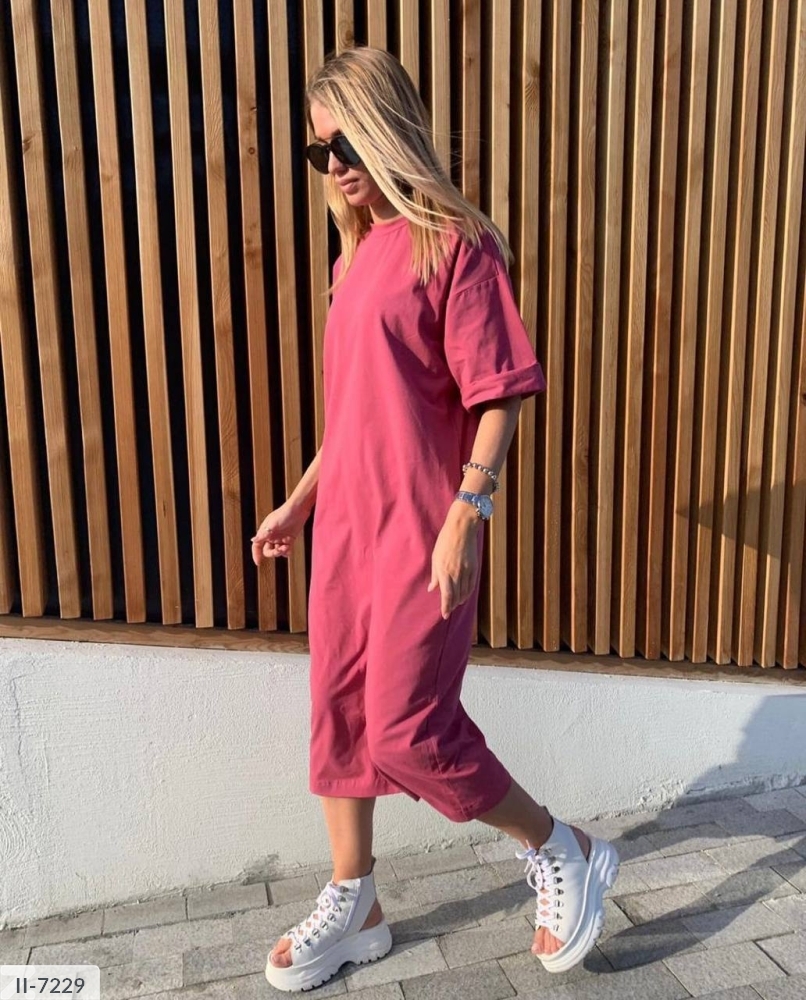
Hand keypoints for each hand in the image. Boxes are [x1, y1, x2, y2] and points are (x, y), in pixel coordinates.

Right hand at [250, 500, 310, 565]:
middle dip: (273, 553)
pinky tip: (289, 549)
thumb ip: (263, 534)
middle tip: (279, 550)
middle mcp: (271, 536)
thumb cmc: (284, 514)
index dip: (256, 554)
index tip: (258, 563)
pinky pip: (286, 550)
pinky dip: (287, 552)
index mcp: (265, 532)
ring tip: (286, 547)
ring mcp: (281, 538)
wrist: (299, 509)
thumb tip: (252, 540)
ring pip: (277, 551)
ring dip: (281, 552)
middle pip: (268, 551)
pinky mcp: (290, 538)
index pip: (257, 545)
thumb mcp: (273, 524)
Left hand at [427, 502, 480, 618]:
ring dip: (460, 600)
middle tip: (449, 611)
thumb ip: (434, 575)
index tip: (445, 614)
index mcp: (444, 571)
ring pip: (464, 592)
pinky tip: (465, 596)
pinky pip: (471, 585)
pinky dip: (468, 593)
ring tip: (455, 605)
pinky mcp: (474, 568)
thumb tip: (432, 588)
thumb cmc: (444, 542)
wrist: (461, 530)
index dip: (446, 606)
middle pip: (456, 596)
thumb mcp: (435, 558)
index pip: (446, 595)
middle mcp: (456, 574)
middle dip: (452, 605)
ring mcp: (466, 571)